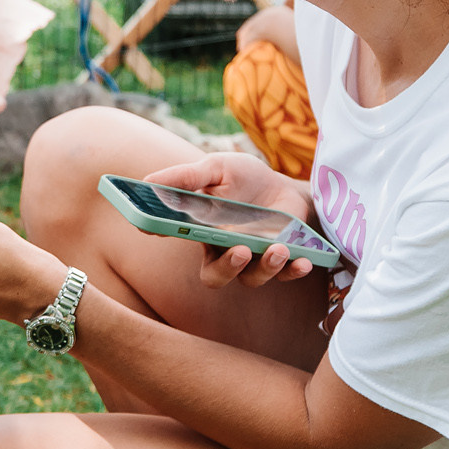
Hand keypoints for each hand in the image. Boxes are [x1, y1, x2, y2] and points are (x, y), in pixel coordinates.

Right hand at [143, 152, 318, 289]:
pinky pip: (286, 274)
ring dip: (265, 267)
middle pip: (215, 276)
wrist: (284, 187)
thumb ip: (187, 177)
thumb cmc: (244, 179)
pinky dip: (294, 271)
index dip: (162, 234)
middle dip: (226, 269)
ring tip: (279, 248)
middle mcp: (223, 252)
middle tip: (240, 251)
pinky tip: (302, 261)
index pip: (175, 238)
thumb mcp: (216, 169)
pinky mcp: (281, 260)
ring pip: (252, 278)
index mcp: (200, 231)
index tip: (155, 228)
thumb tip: (147, 182)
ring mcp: (253, 259)